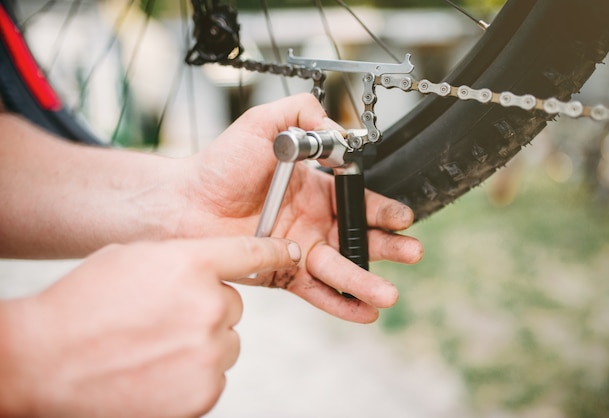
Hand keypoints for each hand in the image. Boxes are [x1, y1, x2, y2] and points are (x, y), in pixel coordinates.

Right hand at [0, 237, 299, 417]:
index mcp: (192, 264)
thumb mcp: (131, 259)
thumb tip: (208, 269)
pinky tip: (156, 371)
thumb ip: (180, 260)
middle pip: (233, 306)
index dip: (273, 252)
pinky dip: (192, 376)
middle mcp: (210, 306)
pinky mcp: (204, 393)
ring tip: (154, 348)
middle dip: (208, 311)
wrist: (43, 361)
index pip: (251, 254)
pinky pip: (214, 376)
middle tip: (166, 320)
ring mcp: (209, 353)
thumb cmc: (80, 306)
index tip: (291, 252)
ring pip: (226, 343)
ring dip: (202, 345)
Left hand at [177, 93, 423, 323]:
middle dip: (387, 246)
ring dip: (367, 281)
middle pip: (358, 237)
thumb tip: (338, 129)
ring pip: (340, 268)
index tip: (401, 217)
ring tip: (389, 293)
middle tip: (411, 252)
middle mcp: (312, 220)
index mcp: (314, 188)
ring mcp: (298, 250)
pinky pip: (315, 292)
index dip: (380, 210)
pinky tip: (363, 313)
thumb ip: (302, 113)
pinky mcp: (281, 274)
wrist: (185, 202)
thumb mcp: (264, 123)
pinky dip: (339, 303)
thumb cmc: (220, 163)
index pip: (357, 200)